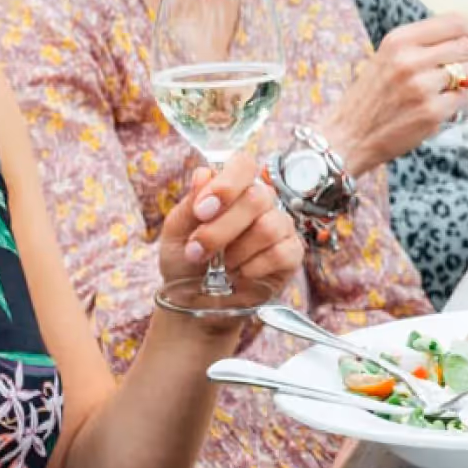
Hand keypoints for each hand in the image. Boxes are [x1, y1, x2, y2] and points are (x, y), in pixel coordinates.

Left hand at [154, 151, 303, 304]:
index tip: (203, 210)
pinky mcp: (291, 254)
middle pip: (256, 198)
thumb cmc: (186, 262)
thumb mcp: (176, 231)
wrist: (195, 302)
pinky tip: (241, 273)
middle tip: (198, 249)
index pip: (244, 165)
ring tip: (221, 265)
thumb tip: (204, 173)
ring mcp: (279, 227)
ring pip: (268, 226)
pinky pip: (281, 252)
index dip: (226, 184)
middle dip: (221, 229)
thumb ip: (191, 202)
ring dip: (236, 251)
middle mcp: (260, 203)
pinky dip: (254, 267)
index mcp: (233, 189)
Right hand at [330, 13, 467, 167]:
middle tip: (464, 69)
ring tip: (448, 89)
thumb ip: (421, 44)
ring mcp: (421, 86)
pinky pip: (466, 97)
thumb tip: (464, 35)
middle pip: (466, 46)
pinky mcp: (431, 112)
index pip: (454, 21)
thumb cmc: (372, 97)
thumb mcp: (387, 57)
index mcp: (399, 40)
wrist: (349, 136)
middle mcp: (409, 59)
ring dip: (467, 81)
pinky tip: (444, 105)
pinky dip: (461, 101)